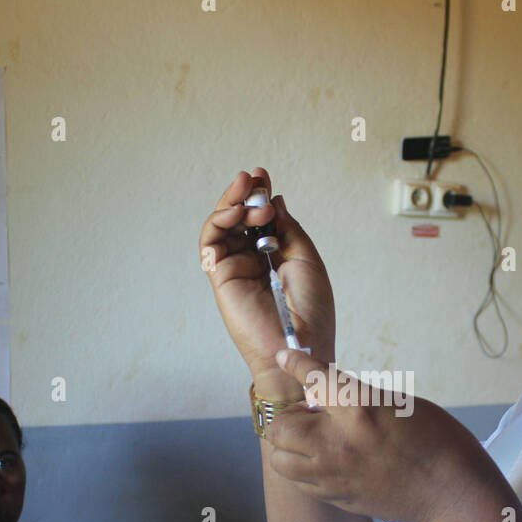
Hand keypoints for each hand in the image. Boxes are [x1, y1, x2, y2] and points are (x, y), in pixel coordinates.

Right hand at [198, 168, 336, 396]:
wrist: (301, 346)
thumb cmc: (311, 313)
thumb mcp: (308, 260)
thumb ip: (290, 230)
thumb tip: (276, 201)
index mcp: (275, 258)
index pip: (261, 220)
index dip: (260, 196)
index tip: (264, 176)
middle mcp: (252, 261)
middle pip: (238, 219)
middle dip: (245, 194)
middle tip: (254, 178)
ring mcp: (235, 268)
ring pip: (221, 226)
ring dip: (232, 204)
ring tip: (250, 195)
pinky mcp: (221, 277)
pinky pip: (211, 243)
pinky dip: (219, 221)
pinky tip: (236, 212)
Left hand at [264, 348, 499, 521]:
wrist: (453, 493)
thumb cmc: (437, 442)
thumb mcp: (398, 403)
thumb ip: (356, 400)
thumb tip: (324, 400)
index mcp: (360, 407)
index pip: (312, 376)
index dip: (295, 361)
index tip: (285, 355)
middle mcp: (338, 440)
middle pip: (281, 426)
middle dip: (291, 416)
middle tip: (312, 416)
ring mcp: (334, 473)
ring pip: (280, 459)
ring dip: (289, 446)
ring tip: (313, 443)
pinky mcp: (337, 497)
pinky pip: (299, 482)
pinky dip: (302, 469)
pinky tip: (323, 463)